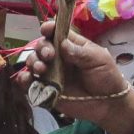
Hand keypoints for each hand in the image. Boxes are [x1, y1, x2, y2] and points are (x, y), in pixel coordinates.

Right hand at [17, 32, 133, 133]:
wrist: (109, 104)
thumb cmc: (107, 77)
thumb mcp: (99, 59)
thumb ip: (81, 52)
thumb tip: (63, 43)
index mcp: (70, 46)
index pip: (56, 33)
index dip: (49, 29)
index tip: (46, 30)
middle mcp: (58, 58)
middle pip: (41, 46)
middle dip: (41, 48)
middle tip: (49, 56)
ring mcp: (51, 74)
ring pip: (34, 63)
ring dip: (33, 63)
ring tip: (41, 69)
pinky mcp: (47, 90)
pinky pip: (31, 84)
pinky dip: (25, 80)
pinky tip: (27, 79)